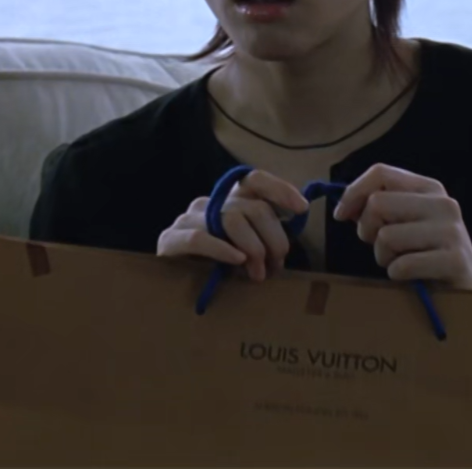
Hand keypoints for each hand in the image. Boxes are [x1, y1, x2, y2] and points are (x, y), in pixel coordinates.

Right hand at [157, 169, 309, 281]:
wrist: (171, 291)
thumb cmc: (218, 271)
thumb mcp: (248, 251)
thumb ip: (265, 237)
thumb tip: (292, 232)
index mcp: (229, 202)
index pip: (255, 180)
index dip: (280, 190)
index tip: (301, 209)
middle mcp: (209, 203)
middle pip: (252, 208)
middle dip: (273, 238)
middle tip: (275, 266)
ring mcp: (188, 219)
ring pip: (231, 220)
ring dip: (253, 249)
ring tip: (257, 275)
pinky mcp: (170, 239)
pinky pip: (199, 238)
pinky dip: (222, 249)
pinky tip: (236, 261)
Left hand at [332, 163, 471, 292]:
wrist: (470, 289)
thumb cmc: (428, 255)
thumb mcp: (406, 223)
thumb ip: (380, 209)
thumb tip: (345, 207)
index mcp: (430, 188)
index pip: (381, 173)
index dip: (353, 192)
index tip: (341, 214)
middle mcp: (443, 204)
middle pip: (377, 203)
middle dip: (367, 230)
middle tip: (380, 247)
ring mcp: (451, 231)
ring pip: (386, 236)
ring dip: (383, 257)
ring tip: (400, 263)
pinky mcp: (454, 260)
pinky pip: (403, 265)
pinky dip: (397, 274)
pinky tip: (411, 277)